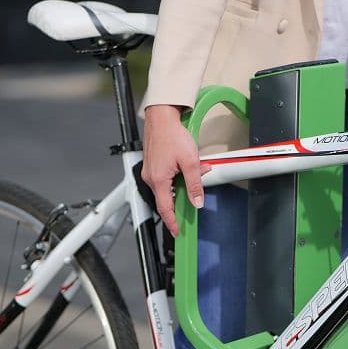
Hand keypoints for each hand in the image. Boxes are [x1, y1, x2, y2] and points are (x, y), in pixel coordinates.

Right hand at [142, 105, 211, 236]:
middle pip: (166, 199)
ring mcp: (150, 171)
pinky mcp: (152, 165)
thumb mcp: (190, 162)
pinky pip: (164, 178)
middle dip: (180, 202)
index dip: (172, 222)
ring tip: (195, 174)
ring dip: (181, 186)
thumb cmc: (172, 135)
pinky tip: (186, 168)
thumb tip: (197, 201)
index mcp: (158, 180)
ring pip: (166, 187)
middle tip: (190, 206)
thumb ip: (195, 184)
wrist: (162, 117)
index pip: (165, 209)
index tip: (177, 231)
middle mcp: (150, 177)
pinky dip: (176, 178)